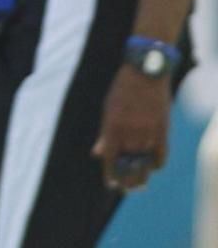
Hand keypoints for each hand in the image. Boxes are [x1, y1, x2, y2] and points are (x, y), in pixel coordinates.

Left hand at [92, 66, 170, 191]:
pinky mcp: (163, 129)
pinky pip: (161, 154)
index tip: (110, 184)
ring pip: (145, 161)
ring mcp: (148, 131)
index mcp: (113, 126)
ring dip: (142, 174)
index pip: (110, 157)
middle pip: (128, 163)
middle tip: (125, 189)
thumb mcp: (108, 109)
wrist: (145, 72)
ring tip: (139, 184)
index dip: (110, 173)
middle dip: (126, 178)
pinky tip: (153, 168)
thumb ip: (105, 134)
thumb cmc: (122, 89)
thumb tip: (97, 153)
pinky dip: (157, 163)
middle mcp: (130, 131)